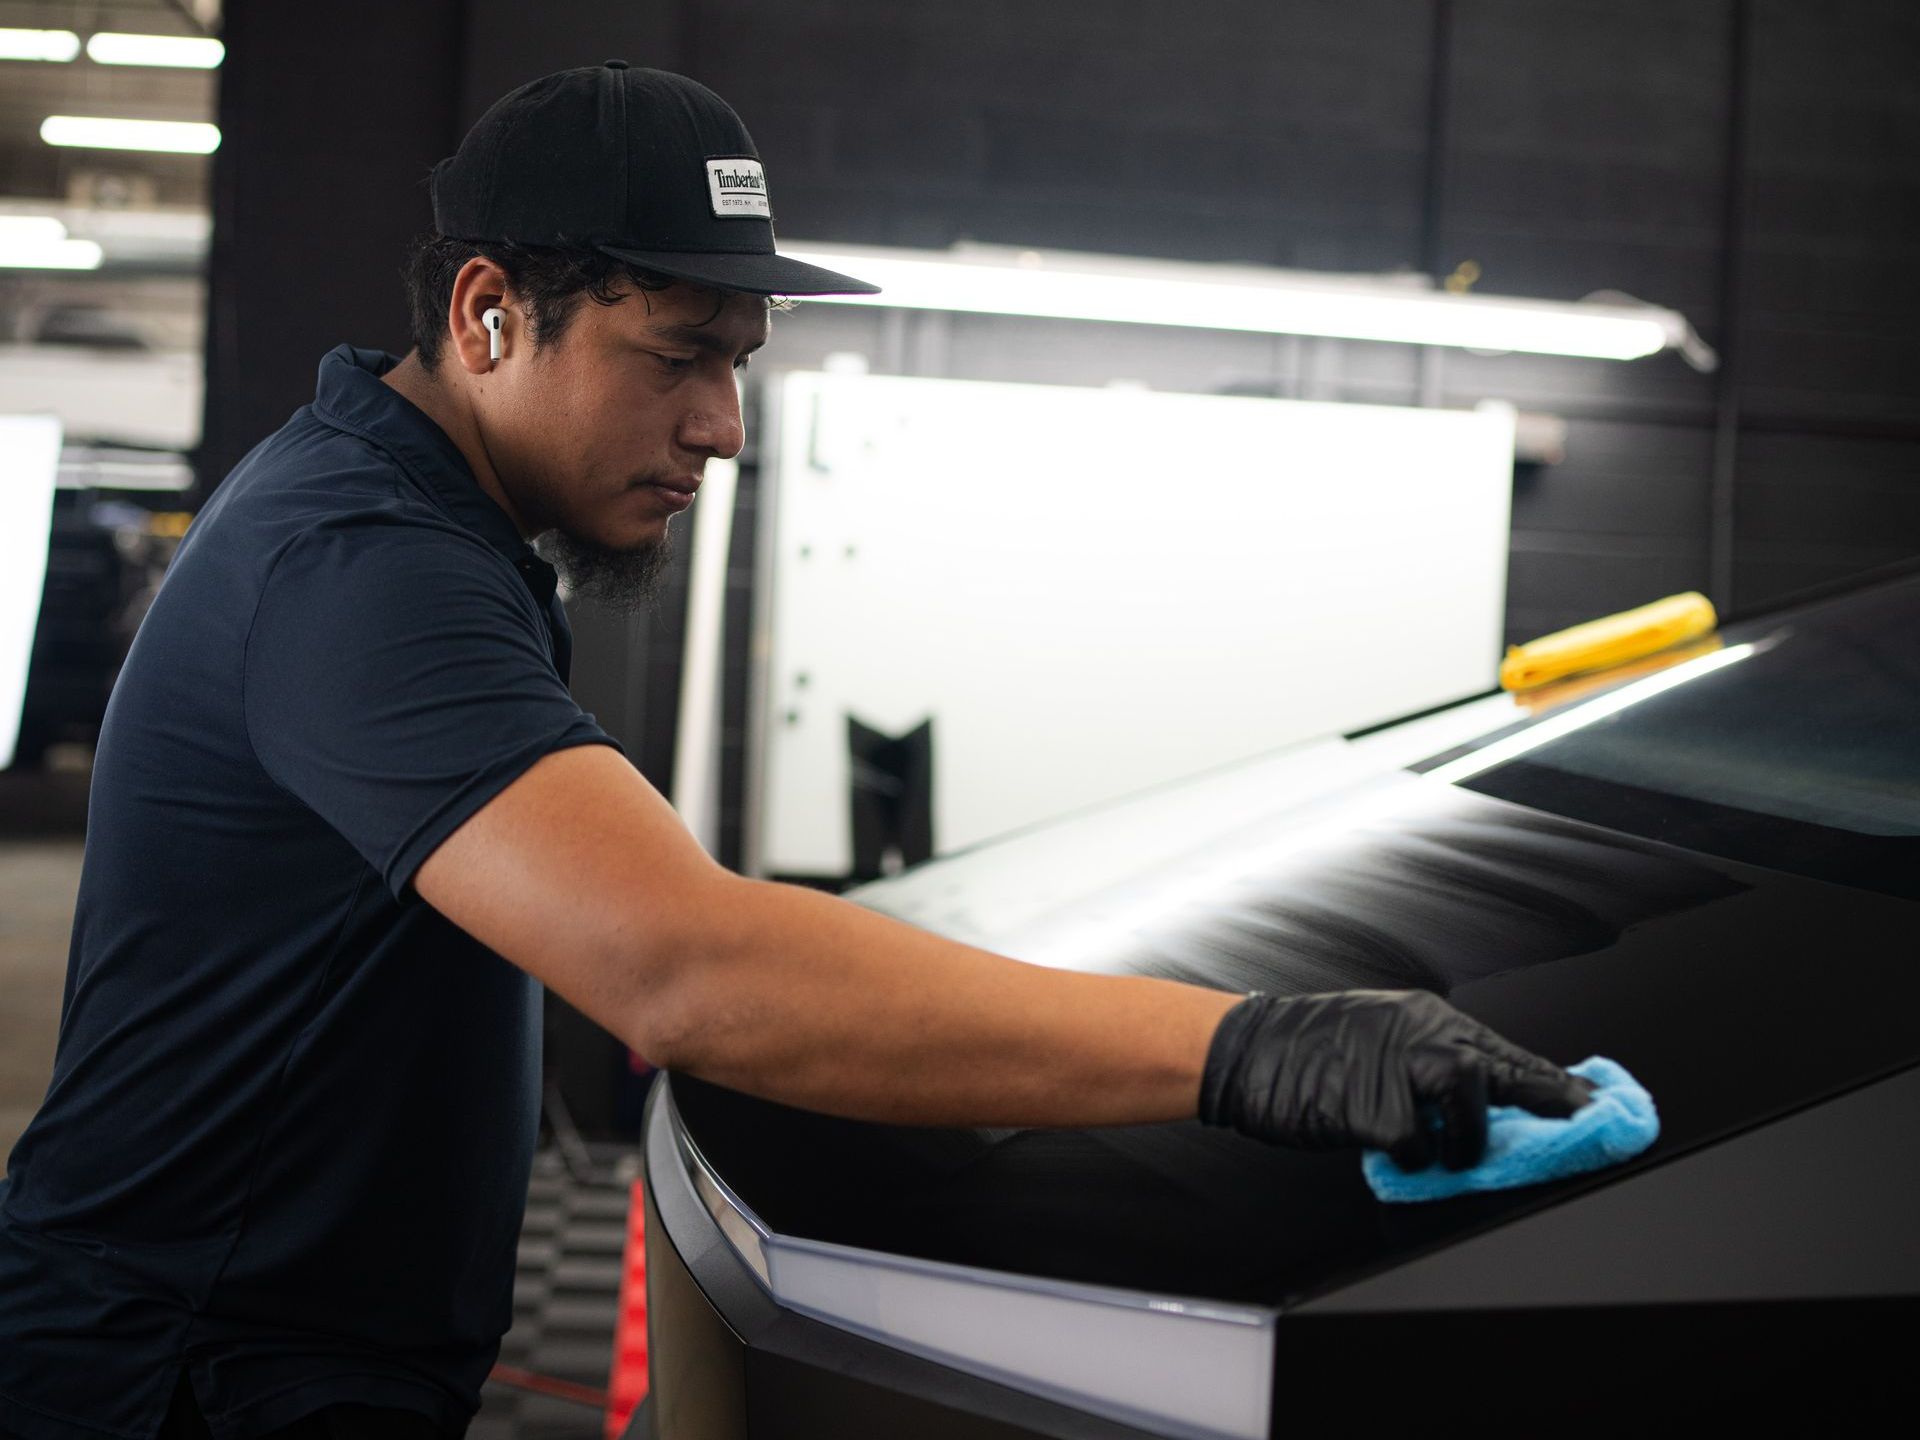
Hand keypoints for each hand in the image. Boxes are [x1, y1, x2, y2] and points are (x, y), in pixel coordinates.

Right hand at [1197, 990, 1594, 1170]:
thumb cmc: (1310, 1051)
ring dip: (1464, 1143)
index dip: (1554, 1083)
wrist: (1249, 1053)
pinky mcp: (1371, 1106)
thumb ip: (1431, 1063)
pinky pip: (1415, 1147)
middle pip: (1500, 1072)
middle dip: (1546, 1107)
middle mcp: (1418, 1033)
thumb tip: (1487, 1101)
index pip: (1505, 1052)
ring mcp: (1395, 1066)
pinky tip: (1388, 1152)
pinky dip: (1409, 1160)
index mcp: (1425, 1018)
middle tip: (1579, 1129)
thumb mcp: (1381, 1040)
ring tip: (1442, 1154)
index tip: (1596, 1105)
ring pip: (1468, 1107)